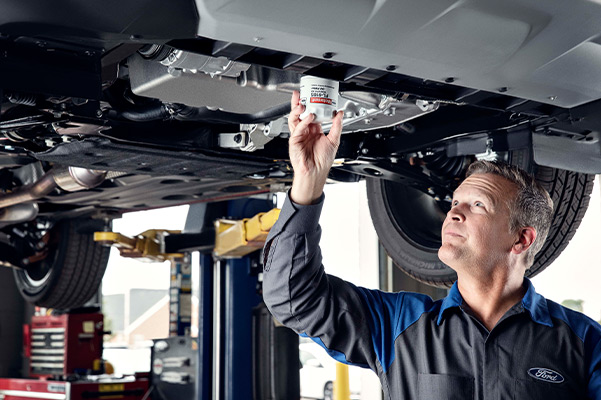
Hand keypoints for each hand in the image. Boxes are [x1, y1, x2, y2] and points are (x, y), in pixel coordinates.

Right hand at [288, 90, 342, 204]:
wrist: (316, 172)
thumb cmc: (322, 161)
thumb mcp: (334, 140)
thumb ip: (337, 126)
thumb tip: (340, 113)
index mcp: (314, 130)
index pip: (311, 114)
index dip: (311, 105)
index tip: (314, 97)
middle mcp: (306, 131)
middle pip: (300, 114)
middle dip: (299, 103)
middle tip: (301, 94)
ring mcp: (299, 136)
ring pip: (295, 119)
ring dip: (298, 110)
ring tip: (303, 104)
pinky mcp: (294, 141)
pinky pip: (297, 129)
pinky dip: (303, 122)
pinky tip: (308, 118)